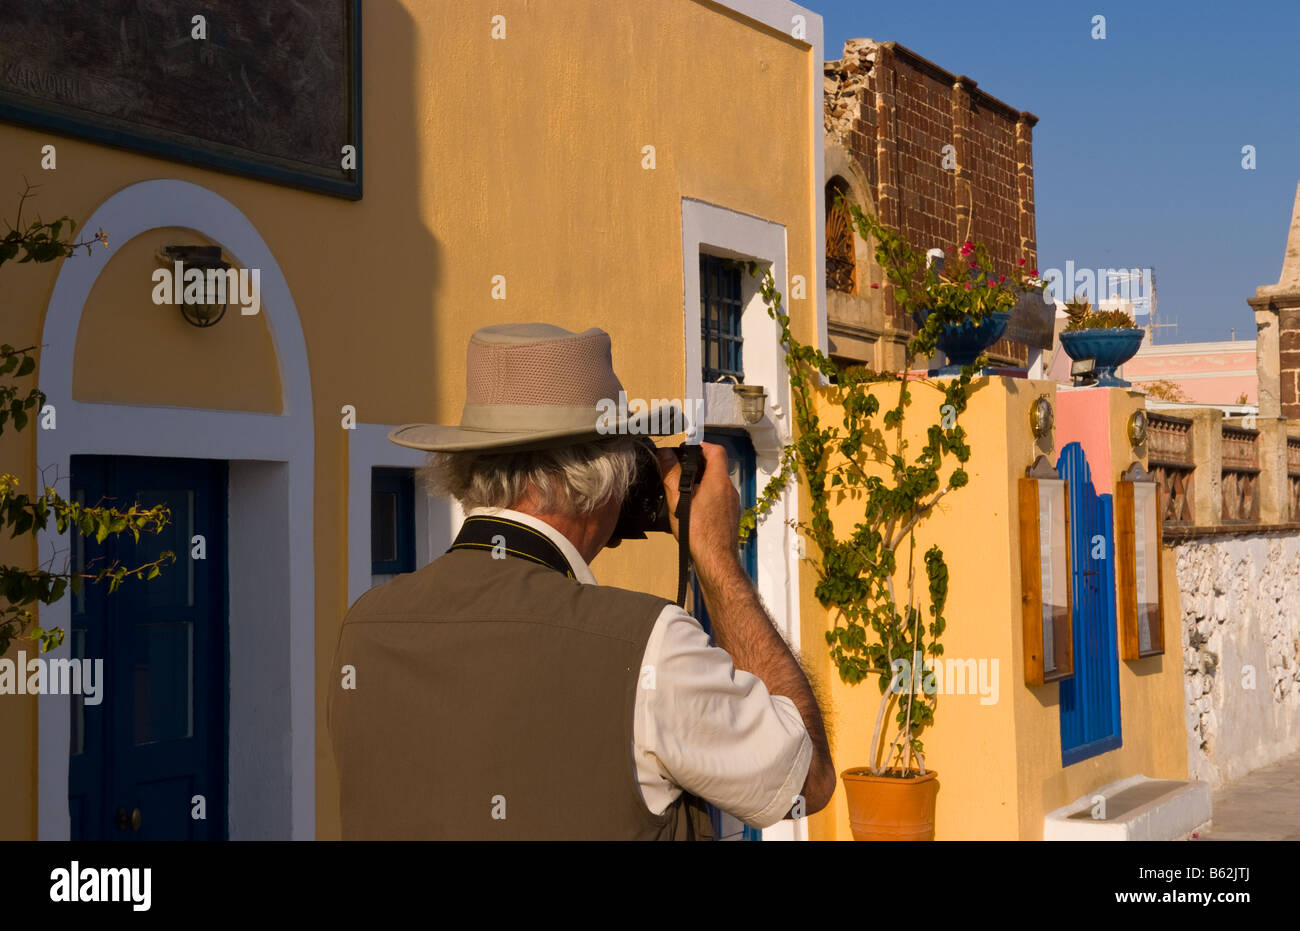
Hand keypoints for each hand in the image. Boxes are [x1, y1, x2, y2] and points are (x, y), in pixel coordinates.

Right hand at [655, 443, 741, 575]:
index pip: (716, 451)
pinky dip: (707, 499)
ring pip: (717, 486)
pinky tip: (693, 512)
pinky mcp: (731, 517)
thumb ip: (672, 475)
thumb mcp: (678, 501)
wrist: (716, 561)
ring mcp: (732, 504)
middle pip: (716, 468)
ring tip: (683, 495)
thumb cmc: (698, 532)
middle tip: (679, 473)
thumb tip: (666, 454)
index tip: (688, 450)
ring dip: (702, 485)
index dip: (702, 446)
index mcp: (718, 481)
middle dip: (698, 467)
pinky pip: (719, 500)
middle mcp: (729, 490)